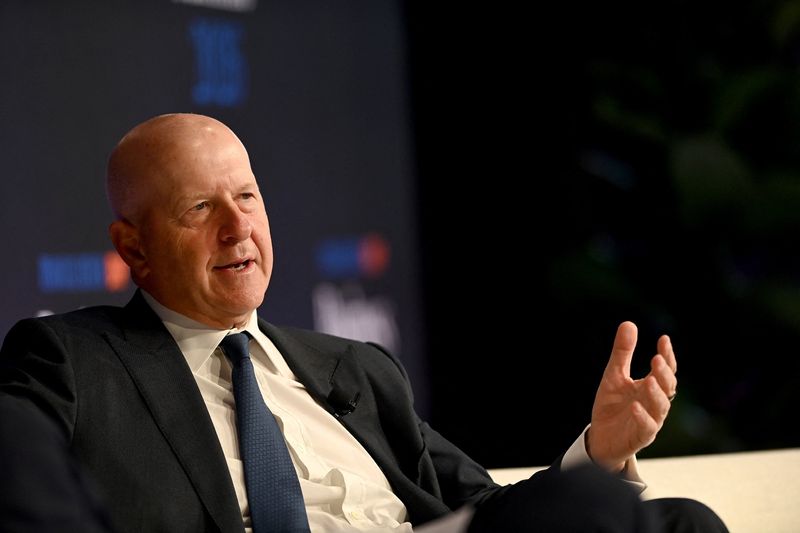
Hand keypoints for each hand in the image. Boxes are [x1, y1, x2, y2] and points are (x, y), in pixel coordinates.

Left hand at [587, 321, 676, 471]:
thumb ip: (622, 353)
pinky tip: (634, 406)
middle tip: (657, 359)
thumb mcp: (613, 375)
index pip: (665, 370)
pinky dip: (642, 416)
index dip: (667, 356)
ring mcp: (650, 420)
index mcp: (650, 387)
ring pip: (660, 407)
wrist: (601, 438)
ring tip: (649, 381)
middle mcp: (654, 402)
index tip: (664, 339)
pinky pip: (646, 427)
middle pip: (667, 387)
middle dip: (664, 373)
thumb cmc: (612, 406)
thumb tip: (629, 323)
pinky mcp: (640, 436)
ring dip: (656, 393)